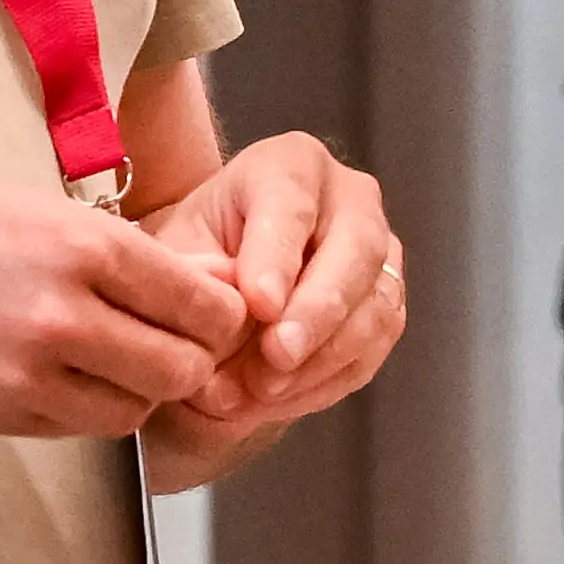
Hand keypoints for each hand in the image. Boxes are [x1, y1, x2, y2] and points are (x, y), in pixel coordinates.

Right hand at [0, 162, 254, 441]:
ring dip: (135, 391)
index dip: (217, 315)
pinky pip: (78, 429)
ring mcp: (29, 374)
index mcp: (84, 247)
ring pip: (136, 409)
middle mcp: (66, 314)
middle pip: (184, 368)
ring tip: (104, 359)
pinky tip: (58, 376)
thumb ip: (122, 252)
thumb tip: (209, 284)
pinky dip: (85, 410)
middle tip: (162, 342)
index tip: (202, 311)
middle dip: (186, 360)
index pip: (205, 306)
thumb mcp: (32, 208)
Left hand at [136, 132, 408, 489]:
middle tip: (276, 358)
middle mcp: (350, 198)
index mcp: (290, 165)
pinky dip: (328, 380)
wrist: (222, 280)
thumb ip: (194, 272)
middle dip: (317, 311)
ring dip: (322, 357)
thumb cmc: (199, 253)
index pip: (292, 205)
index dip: (278, 257)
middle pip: (356, 250)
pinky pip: (373, 348)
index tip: (258, 305)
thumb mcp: (177, 252)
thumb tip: (228, 306)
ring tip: (263, 391)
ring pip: (375, 305)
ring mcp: (379, 253)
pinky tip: (281, 398)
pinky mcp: (387, 304)